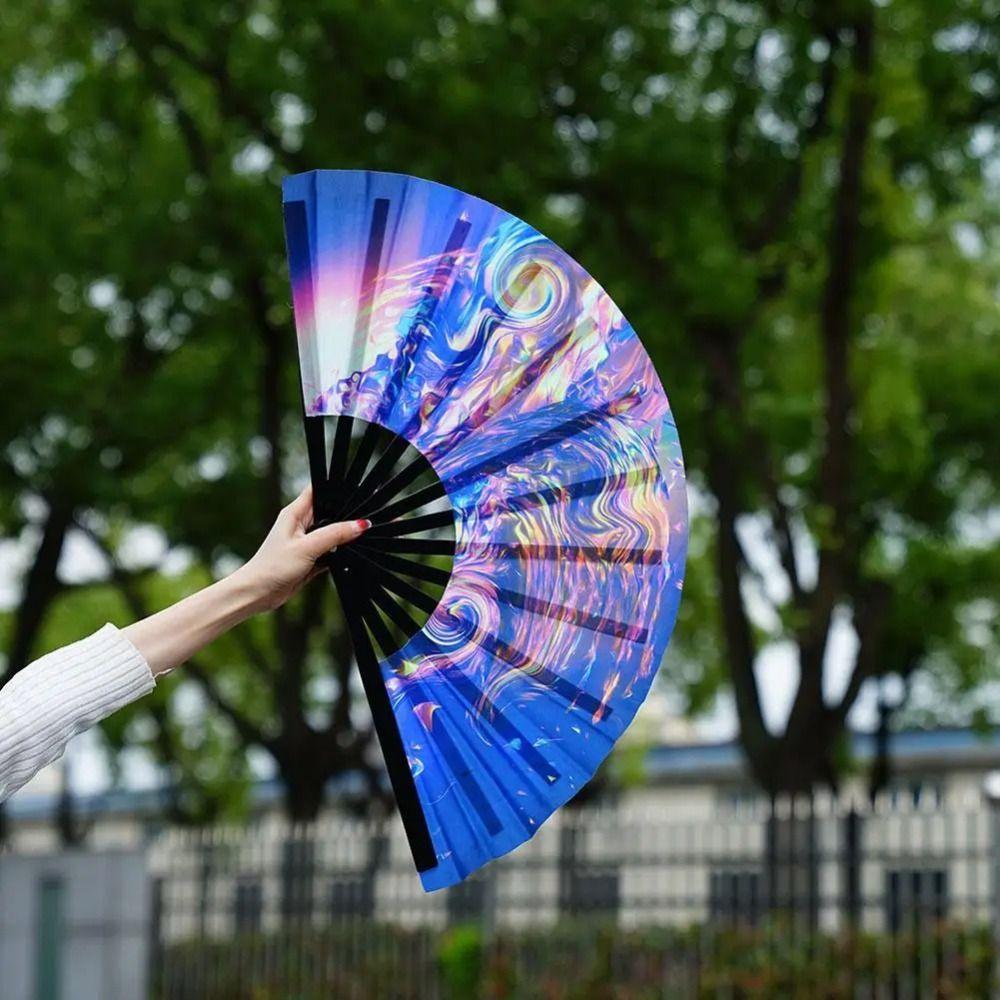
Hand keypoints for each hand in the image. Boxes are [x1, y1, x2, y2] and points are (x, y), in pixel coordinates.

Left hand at [236, 485, 369, 611]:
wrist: (258, 594)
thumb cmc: (272, 567)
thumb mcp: (308, 547)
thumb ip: (335, 534)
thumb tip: (359, 525)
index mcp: (295, 513)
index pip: (318, 491)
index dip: (336, 488)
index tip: (356, 491)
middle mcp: (300, 524)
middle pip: (329, 512)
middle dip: (345, 515)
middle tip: (361, 520)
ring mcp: (305, 541)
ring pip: (332, 533)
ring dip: (342, 537)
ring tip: (356, 540)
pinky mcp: (309, 558)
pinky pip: (331, 552)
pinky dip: (338, 555)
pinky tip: (346, 557)